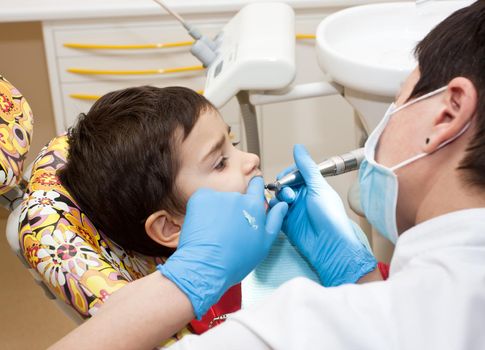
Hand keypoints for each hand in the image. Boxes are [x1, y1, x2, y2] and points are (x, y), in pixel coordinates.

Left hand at [158, 177, 287, 318]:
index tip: (250, 195)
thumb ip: (275, 220)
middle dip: (233, 209)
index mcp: (254, 205)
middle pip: (236, 196)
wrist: (206, 266)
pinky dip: (202, 209)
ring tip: (214, 231)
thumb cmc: (236, 260)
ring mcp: (218, 196)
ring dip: (217, 210)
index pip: (257, 185)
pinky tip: (203, 226)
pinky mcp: (200, 198)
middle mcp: (237, 196)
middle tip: (229, 229)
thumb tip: (282, 204)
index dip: (254, 188)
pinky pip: (203, 199)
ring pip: (219, 199)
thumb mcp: (264, 243)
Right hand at [271, 145, 375, 286]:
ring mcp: (294, 210)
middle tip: (289, 195)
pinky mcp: (286, 223)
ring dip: (278, 199)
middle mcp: (302, 197)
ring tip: (286, 206)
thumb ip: (306, 168)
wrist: (329, 246)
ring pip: (277, 198)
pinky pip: (274, 212)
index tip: (286, 179)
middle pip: (284, 185)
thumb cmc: (330, 218)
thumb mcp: (318, 188)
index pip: (294, 174)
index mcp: (312, 187)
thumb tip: (298, 148)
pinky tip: (278, 213)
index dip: (288, 175)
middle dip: (283, 187)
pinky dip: (273, 211)